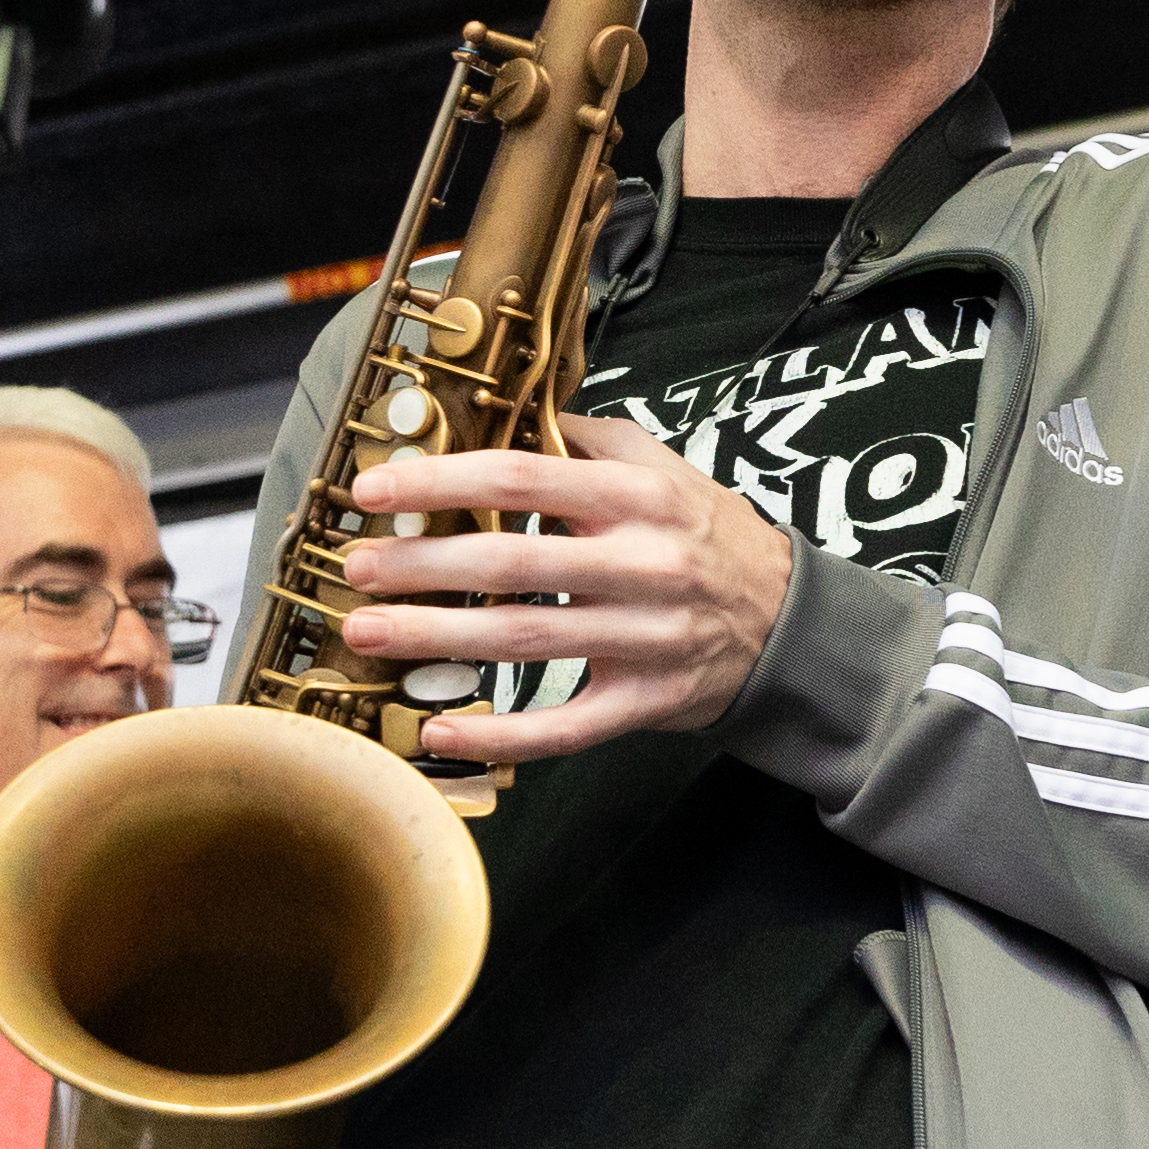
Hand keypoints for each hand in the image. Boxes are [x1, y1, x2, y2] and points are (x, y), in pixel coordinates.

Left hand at [333, 415, 798, 762]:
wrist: (791, 624)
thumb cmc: (710, 538)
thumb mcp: (663, 468)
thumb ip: (585, 442)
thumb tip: (499, 414)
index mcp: (640, 497)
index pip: (521, 475)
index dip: (439, 481)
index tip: (375, 489)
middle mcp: (644, 565)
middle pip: (511, 560)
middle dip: (421, 565)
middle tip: (356, 568)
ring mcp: (645, 640)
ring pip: (524, 641)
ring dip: (435, 638)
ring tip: (368, 631)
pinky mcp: (645, 702)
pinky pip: (561, 727)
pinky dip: (497, 734)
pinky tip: (439, 729)